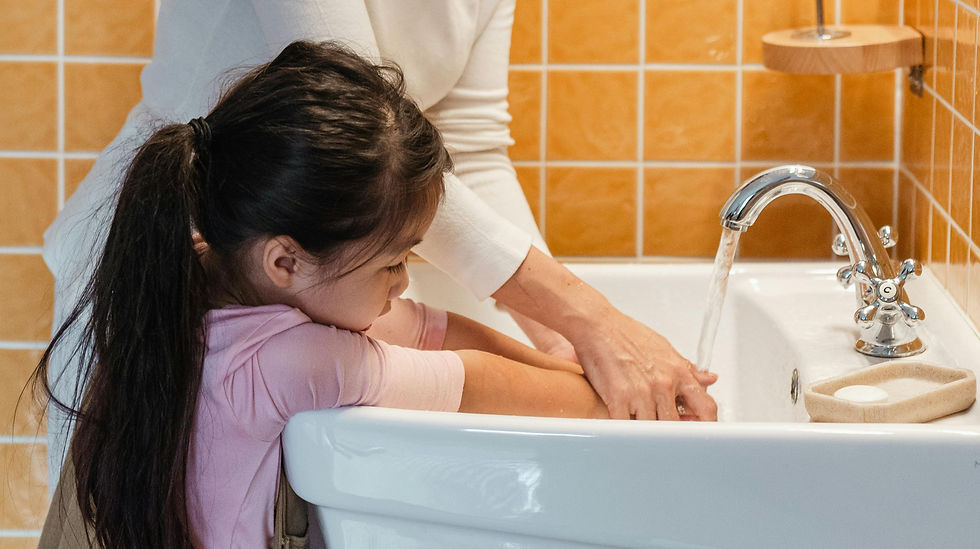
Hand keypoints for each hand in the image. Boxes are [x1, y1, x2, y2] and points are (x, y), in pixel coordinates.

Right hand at [569, 308, 717, 420]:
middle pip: (677, 425)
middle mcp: (663, 383)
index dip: (707, 425)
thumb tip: (709, 379)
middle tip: (662, 430)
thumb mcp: (664, 349)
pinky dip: (625, 430)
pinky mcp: (618, 397)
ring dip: (646, 430)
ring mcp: (642, 392)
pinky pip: (627, 426)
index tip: (701, 432)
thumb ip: (687, 368)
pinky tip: (623, 425)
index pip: (706, 406)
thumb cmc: (627, 334)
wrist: (598, 326)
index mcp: (678, 372)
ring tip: (639, 424)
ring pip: (653, 429)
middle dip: (670, 431)